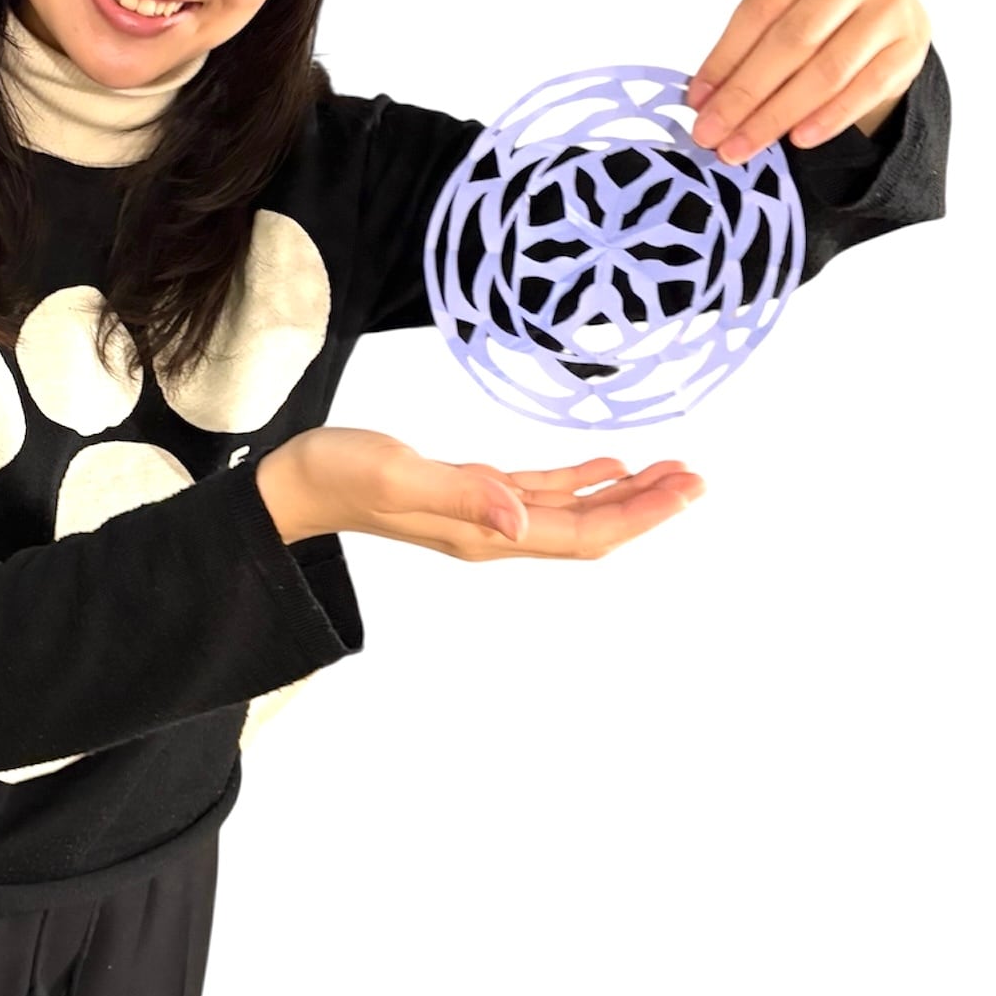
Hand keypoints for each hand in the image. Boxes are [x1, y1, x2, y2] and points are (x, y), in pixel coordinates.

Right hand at [259, 429, 704, 561]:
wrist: (294, 484)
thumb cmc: (339, 474)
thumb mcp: (398, 474)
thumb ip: (461, 493)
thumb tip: (521, 517)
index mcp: (486, 532)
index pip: (581, 533)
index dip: (638, 515)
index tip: (687, 489)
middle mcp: (493, 531)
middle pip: (589, 529)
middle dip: (647, 507)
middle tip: (700, 478)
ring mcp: (483, 514)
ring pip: (572, 511)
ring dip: (624, 494)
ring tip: (673, 470)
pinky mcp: (469, 493)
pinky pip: (541, 493)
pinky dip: (582, 480)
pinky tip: (608, 462)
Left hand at [684, 0, 931, 161]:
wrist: (882, 9)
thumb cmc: (816, 4)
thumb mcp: (781, 5)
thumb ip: (745, 44)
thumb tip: (704, 101)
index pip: (761, 8)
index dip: (724, 59)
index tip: (697, 102)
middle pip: (793, 40)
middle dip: (746, 95)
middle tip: (712, 134)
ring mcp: (894, 2)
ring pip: (827, 70)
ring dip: (778, 115)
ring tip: (743, 146)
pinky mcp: (912, 43)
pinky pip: (864, 89)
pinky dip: (827, 119)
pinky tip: (797, 139)